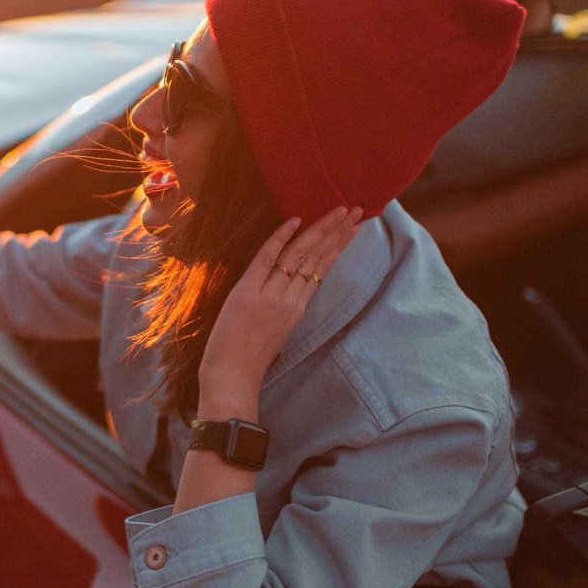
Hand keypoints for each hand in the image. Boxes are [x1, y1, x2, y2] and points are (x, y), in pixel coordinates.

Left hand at [198, 206, 363, 412]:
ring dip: (321, 229)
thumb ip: (286, 309)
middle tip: (356, 209)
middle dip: (337, 231)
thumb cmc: (250, 361)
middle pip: (317, 258)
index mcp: (298, 309)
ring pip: (300, 255)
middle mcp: (290, 298)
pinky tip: (295, 220)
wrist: (232, 377)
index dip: (337, 246)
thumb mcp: (277, 333)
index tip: (352, 228)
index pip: (321, 269)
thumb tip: (292, 289)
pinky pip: (267, 258)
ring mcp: (271, 294)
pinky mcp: (248, 292)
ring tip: (340, 210)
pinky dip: (280, 238)